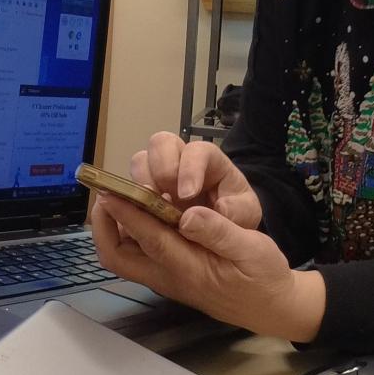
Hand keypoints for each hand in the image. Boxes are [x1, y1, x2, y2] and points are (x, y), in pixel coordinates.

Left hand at [90, 193, 324, 341]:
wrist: (271, 308)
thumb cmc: (263, 278)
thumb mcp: (254, 251)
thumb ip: (221, 233)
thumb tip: (189, 215)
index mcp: (191, 268)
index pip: (150, 238)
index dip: (128, 213)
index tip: (110, 190)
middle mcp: (168, 276)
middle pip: (117, 256)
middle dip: (103, 226)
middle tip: (105, 193)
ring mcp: (163, 278)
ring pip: (120, 257)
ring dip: (109, 228)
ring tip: (114, 197)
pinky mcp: (165, 276)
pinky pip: (130, 256)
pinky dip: (123, 232)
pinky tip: (133, 210)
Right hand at [131, 132, 262, 229]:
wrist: (222, 231)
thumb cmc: (233, 216)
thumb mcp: (244, 214)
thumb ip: (237, 211)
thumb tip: (220, 210)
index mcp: (209, 160)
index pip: (197, 150)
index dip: (190, 168)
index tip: (187, 195)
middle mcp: (180, 160)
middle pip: (161, 143)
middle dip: (161, 167)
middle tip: (164, 196)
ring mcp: (158, 173)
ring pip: (140, 161)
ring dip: (142, 183)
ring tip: (150, 209)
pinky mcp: (144, 192)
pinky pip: (128, 187)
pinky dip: (131, 200)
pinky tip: (140, 218)